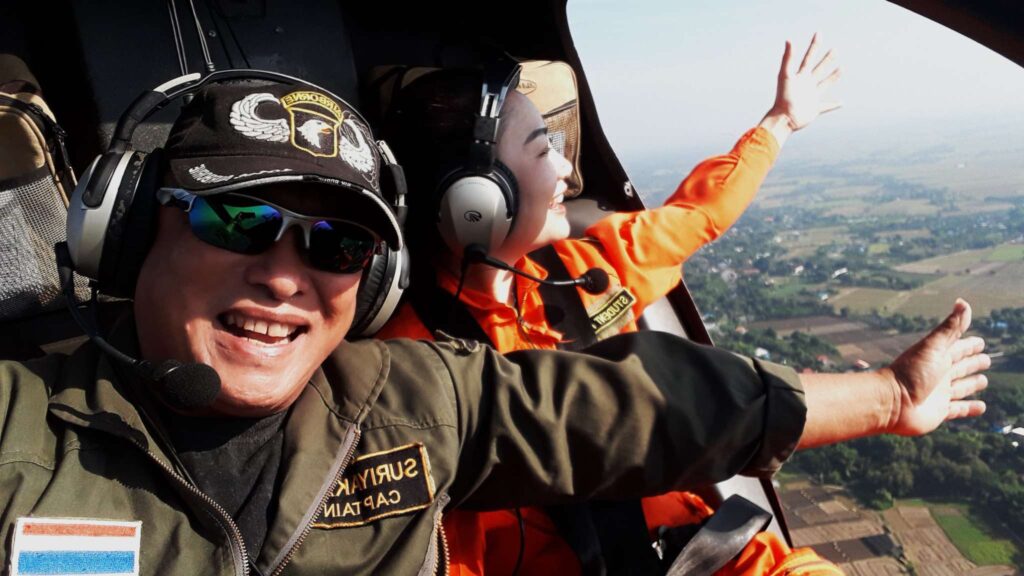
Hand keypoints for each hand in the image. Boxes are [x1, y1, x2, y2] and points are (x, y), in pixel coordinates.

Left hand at [760, 33, 841, 143]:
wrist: (783, 117)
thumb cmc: (783, 97)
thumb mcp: (785, 75)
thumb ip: (788, 58)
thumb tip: (789, 39)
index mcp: (801, 76)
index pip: (809, 57)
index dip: (814, 45)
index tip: (819, 33)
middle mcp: (807, 84)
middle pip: (819, 68)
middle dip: (827, 59)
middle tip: (835, 49)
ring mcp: (811, 96)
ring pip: (825, 84)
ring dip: (833, 77)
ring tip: (842, 68)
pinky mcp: (815, 109)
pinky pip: (826, 106)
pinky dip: (833, 105)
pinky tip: (841, 103)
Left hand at [885, 299, 989, 435]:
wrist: (891, 403)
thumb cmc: (910, 372)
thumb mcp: (933, 347)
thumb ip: (950, 327)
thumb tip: (964, 302)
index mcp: (938, 357)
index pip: (958, 347)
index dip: (970, 344)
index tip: (980, 341)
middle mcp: (939, 374)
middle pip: (961, 366)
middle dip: (973, 362)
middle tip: (986, 359)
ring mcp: (940, 393)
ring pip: (962, 387)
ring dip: (972, 384)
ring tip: (983, 381)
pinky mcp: (940, 411)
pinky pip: (959, 410)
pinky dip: (970, 409)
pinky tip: (981, 407)